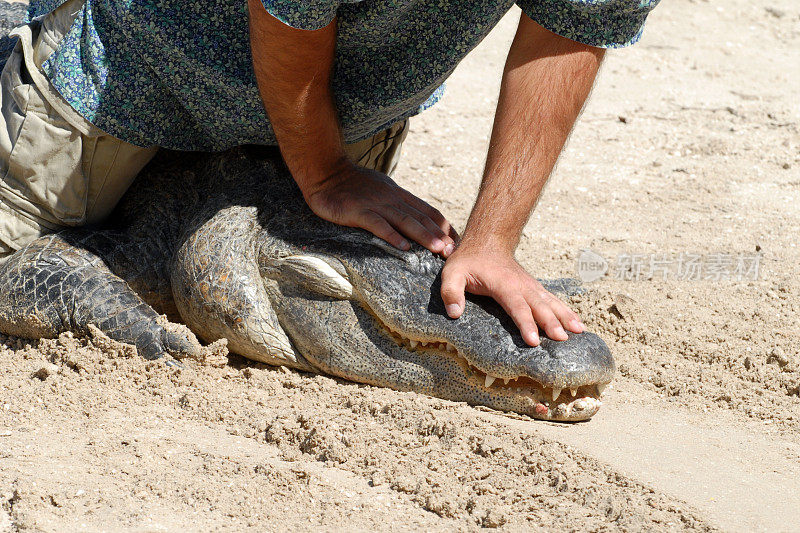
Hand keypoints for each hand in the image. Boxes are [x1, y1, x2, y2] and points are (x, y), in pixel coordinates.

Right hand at [302, 160, 458, 255]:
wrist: (325, 172)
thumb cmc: (351, 183)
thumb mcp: (380, 189)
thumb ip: (395, 202)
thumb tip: (412, 216)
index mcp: (398, 194)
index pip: (427, 211)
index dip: (443, 226)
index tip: (456, 241)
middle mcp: (391, 198)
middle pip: (420, 217)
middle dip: (439, 234)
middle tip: (453, 250)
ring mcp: (375, 204)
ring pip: (404, 220)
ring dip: (423, 235)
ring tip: (438, 249)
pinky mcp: (358, 211)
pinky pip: (378, 224)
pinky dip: (392, 235)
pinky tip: (404, 247)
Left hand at [440, 243, 583, 345]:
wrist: (486, 241)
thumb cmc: (468, 260)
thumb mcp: (452, 273)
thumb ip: (451, 292)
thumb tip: (454, 314)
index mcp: (503, 284)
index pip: (516, 307)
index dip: (526, 324)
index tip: (534, 341)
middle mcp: (521, 285)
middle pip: (539, 306)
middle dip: (552, 323)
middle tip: (562, 339)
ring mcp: (530, 286)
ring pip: (551, 302)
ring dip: (565, 316)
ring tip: (579, 331)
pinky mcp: (534, 288)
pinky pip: (552, 300)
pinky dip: (565, 311)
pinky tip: (577, 323)